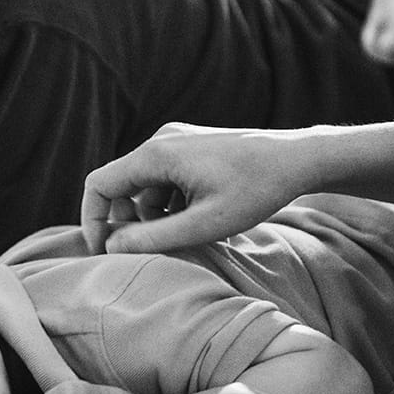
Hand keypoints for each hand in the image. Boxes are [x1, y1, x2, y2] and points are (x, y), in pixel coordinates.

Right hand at [81, 123, 311, 253]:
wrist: (300, 158)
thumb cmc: (256, 190)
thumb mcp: (204, 224)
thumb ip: (154, 238)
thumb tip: (112, 248)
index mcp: (156, 154)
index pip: (99, 185)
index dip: (93, 221)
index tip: (105, 251)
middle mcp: (160, 141)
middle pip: (120, 186)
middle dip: (127, 221)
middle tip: (151, 248)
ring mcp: (177, 141)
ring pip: (144, 186)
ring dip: (152, 215)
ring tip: (186, 234)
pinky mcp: (191, 147)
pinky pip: (163, 178)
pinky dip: (170, 203)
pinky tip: (199, 217)